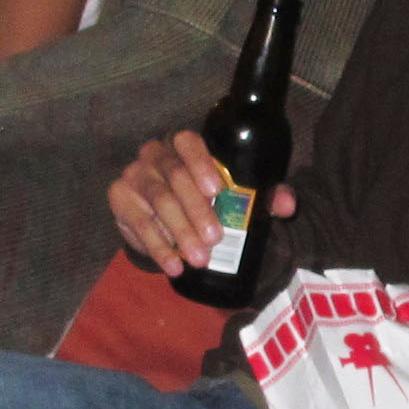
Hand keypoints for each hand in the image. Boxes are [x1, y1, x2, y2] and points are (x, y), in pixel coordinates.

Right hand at [109, 128, 294, 275]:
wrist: (161, 217)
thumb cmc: (204, 198)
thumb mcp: (237, 195)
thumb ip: (264, 196)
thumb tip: (287, 204)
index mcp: (184, 145)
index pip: (188, 142)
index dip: (201, 163)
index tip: (218, 190)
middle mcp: (156, 154)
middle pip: (174, 177)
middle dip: (196, 210)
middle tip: (215, 239)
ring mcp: (135, 174)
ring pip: (157, 200)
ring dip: (179, 232)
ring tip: (199, 259)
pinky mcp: (120, 198)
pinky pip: (139, 223)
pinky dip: (158, 247)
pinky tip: (174, 265)